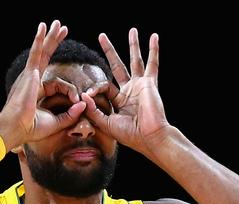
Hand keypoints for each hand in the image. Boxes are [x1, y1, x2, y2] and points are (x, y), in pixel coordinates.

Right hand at [0, 20, 85, 150]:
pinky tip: (43, 28)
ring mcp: (30, 75)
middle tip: (62, 29)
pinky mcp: (30, 74)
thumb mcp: (56, 122)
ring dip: (50, 37)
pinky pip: (35, 54)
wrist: (16, 128)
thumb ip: (71, 114)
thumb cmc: (31, 128)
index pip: (59, 84)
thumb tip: (83, 104)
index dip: (71, 92)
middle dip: (55, 43)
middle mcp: (33, 80)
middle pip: (46, 57)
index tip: (77, 100)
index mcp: (38, 91)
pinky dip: (39, 41)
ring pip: (41, 51)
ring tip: (56, 24)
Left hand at [81, 28, 168, 155]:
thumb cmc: (131, 135)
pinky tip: (154, 37)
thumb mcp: (107, 124)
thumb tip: (84, 95)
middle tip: (102, 36)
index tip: (87, 96)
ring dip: (133, 45)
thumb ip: (94, 110)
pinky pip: (152, 63)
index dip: (94, 90)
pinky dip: (154, 50)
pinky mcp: (149, 83)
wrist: (150, 137)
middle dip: (110, 51)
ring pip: (135, 60)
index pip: (103, 87)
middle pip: (118, 66)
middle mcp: (130, 91)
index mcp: (120, 102)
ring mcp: (140, 85)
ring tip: (132, 30)